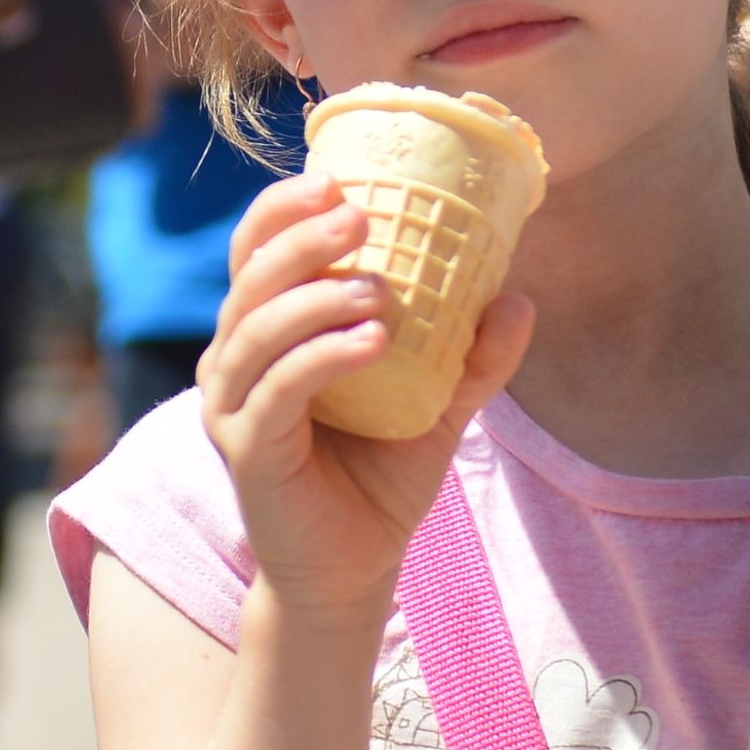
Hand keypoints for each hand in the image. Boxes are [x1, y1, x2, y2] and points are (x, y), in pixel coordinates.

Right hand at [200, 178, 533, 630]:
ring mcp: (233, 405)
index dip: (285, 209)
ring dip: (314, 296)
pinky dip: (322, 356)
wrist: (352, 569)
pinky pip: (279, 388)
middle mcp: (235, 360)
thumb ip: (471, 356)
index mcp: (267, 332)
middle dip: (299, 238)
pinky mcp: (246, 451)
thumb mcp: (437, 405)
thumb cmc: (380, 476)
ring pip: (256, 328)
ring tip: (377, 288)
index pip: (258, 250)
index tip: (339, 180)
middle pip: (250, 276)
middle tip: (357, 216)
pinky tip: (371, 342)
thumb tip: (517, 297)